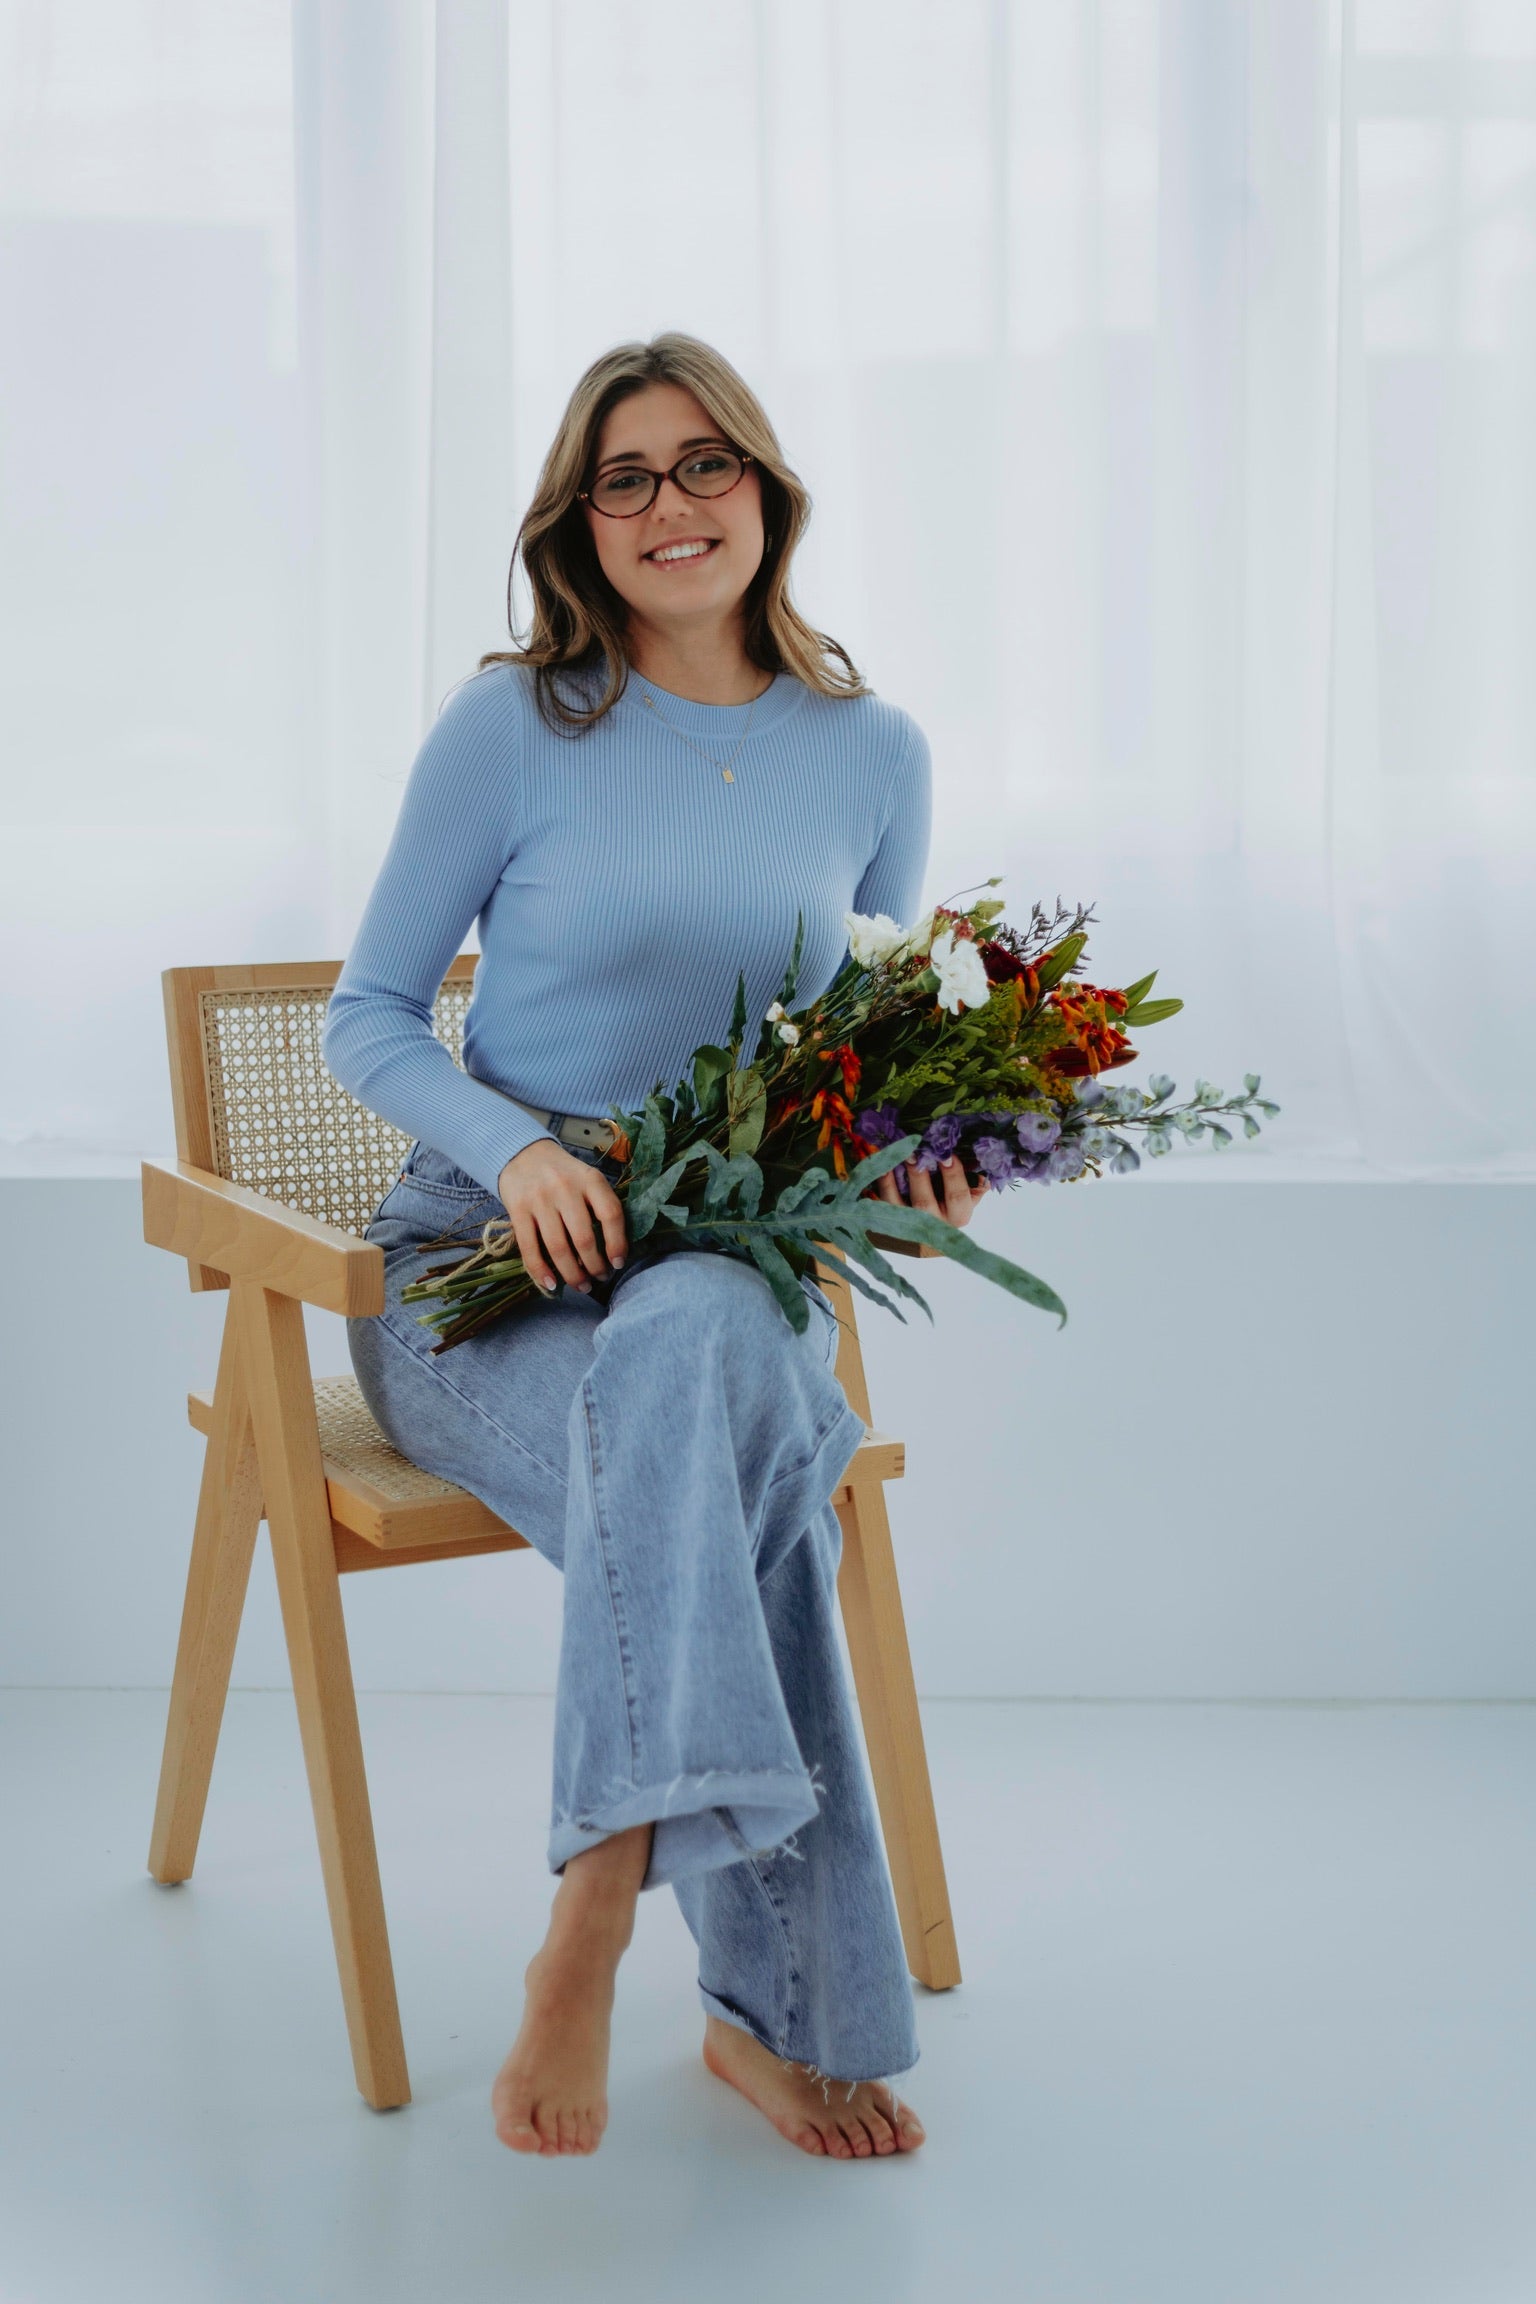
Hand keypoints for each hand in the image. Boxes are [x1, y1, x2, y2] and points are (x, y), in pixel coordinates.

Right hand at [496, 1139, 627, 1296]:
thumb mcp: (588, 1179)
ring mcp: (539, 1199)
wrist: (523, 1154)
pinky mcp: (517, 1210)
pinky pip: (530, 1248)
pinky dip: (540, 1271)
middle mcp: (565, 1188)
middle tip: (600, 1278)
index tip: (618, 1263)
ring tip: (582, 1285)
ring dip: (572, 1274)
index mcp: (590, 1179)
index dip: (618, 1244)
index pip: (611, 1215)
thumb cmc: (563, 1174)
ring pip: (558, 1248)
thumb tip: (613, 1251)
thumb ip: (600, 1206)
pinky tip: (551, 1285)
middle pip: (584, 1238)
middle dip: (595, 1266)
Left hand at [872, 1154, 988, 1256]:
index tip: (946, 1154)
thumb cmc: (952, 1207)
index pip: (957, 1196)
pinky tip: (880, 1167)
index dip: (953, 1175)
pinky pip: (882, 1206)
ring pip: (898, 1206)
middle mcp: (934, 1225)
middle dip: (919, 1176)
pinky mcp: (889, 1225)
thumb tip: (980, 1155)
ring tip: (892, 1159)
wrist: (929, 1236)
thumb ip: (975, 1179)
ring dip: (893, 1181)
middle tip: (913, 1152)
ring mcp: (909, 1227)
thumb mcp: (969, 1197)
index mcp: (959, 1216)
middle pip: (924, 1202)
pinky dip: (880, 1185)